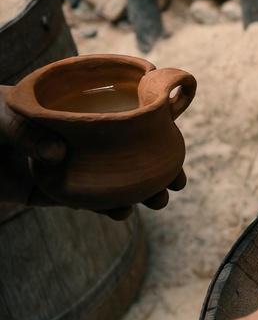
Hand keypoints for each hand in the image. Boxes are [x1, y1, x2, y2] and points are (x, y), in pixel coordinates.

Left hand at [0, 84, 182, 217]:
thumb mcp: (3, 114)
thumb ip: (27, 131)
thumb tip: (59, 154)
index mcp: (78, 107)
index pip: (124, 113)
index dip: (156, 126)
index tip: (177, 141)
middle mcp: (80, 136)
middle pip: (128, 150)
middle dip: (157, 167)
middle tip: (176, 184)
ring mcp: (70, 164)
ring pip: (113, 179)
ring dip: (139, 191)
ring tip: (156, 202)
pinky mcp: (55, 191)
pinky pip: (87, 200)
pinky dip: (106, 207)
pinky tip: (120, 212)